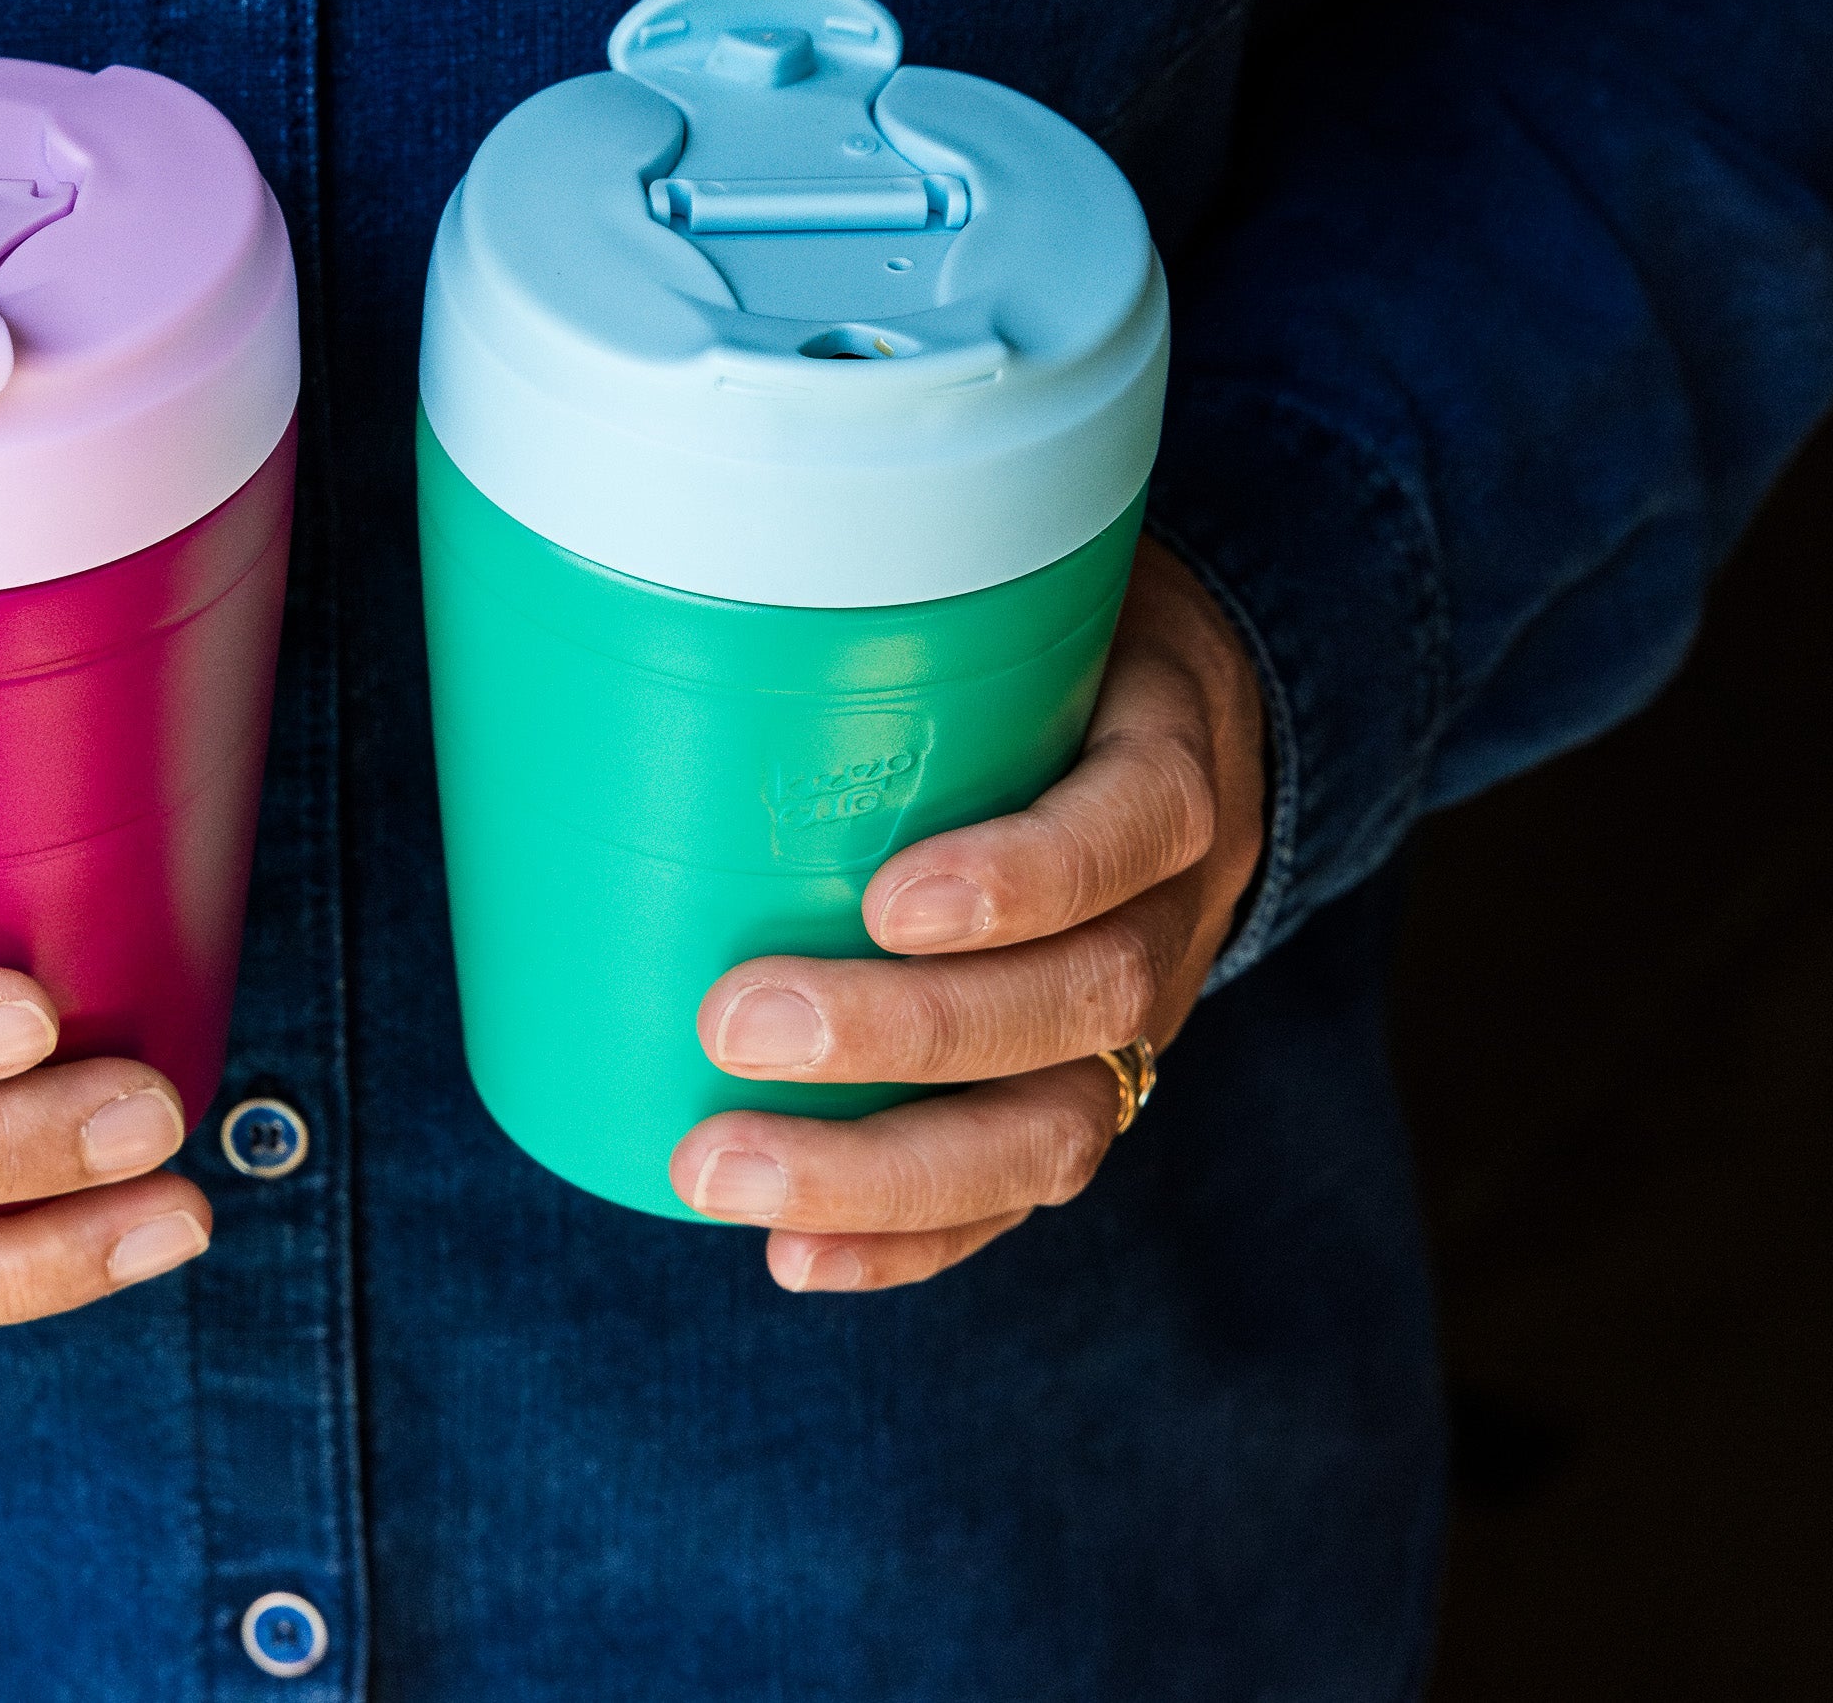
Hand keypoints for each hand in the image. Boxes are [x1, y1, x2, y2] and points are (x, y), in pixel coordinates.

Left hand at [675, 535, 1265, 1290]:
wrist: (1180, 722)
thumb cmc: (1050, 644)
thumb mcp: (1022, 586)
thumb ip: (901, 596)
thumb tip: (652, 574)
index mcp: (1169, 763)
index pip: (1128, 829)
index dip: (1023, 878)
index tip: (888, 896)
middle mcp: (1175, 908)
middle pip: (1082, 1001)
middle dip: (905, 1034)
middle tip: (737, 1022)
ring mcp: (1141, 1019)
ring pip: (1052, 1127)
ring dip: (879, 1169)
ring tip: (721, 1173)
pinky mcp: (1086, 1091)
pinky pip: (1014, 1193)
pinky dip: (907, 1240)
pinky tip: (794, 1258)